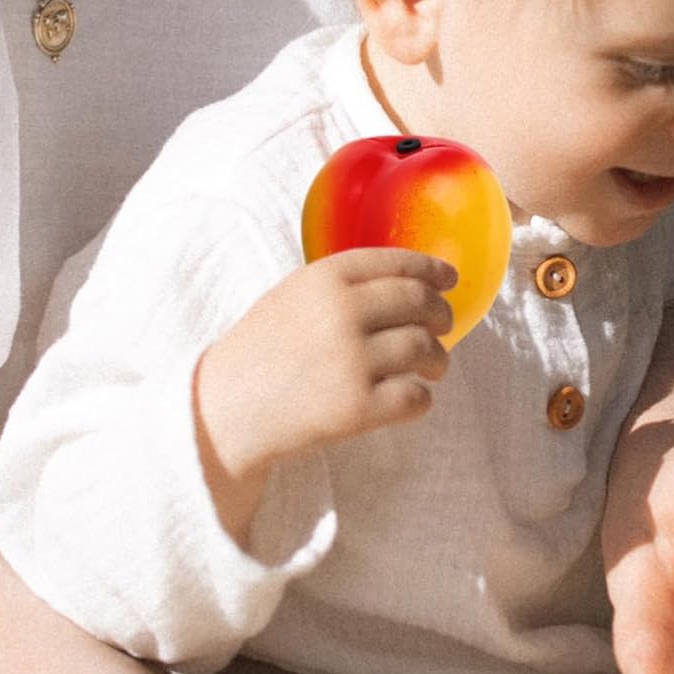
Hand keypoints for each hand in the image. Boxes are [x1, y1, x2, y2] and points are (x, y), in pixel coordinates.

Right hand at [195, 249, 455, 533]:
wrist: (224, 411)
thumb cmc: (260, 352)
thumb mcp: (291, 297)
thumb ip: (341, 286)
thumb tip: (410, 282)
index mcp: (324, 278)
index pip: (398, 263)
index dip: (432, 270)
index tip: (449, 279)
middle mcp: (341, 313)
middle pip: (420, 302)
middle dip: (440, 315)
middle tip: (442, 327)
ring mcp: (351, 360)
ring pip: (425, 349)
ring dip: (438, 359)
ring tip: (432, 366)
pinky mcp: (357, 408)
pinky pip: (417, 397)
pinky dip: (421, 398)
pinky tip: (409, 398)